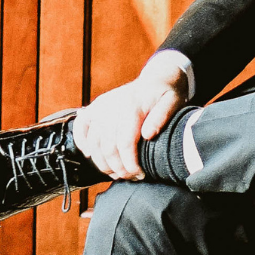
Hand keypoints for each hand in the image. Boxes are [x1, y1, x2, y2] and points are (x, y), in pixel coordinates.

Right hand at [72, 50, 190, 181]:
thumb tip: (147, 135)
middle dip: (117, 167)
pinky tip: (90, 154)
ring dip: (101, 162)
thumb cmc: (165, 93)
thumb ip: (162, 116)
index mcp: (132, 105)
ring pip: (93, 141)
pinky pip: (81, 126)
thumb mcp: (173, 101)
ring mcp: (101, 106)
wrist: (156, 78)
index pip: (124, 142)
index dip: (129, 163)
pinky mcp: (95, 107)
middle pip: (107, 146)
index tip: (138, 174)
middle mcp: (112, 105)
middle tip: (129, 176)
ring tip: (115, 172)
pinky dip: (82, 142)